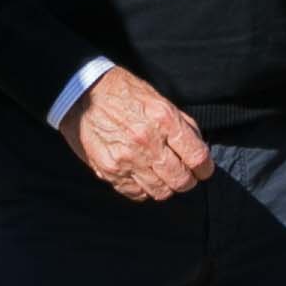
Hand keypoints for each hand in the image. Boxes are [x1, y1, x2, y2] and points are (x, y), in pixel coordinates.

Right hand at [58, 67, 208, 202]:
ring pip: (160, 191)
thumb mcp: (157, 98)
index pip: (197, 157)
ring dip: (166, 187)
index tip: (203, 170)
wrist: (81, 93)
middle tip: (185, 176)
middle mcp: (147, 142)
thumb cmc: (122, 92)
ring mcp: (126, 159)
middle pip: (181, 179)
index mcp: (164, 120)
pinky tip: (142, 177)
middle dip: (187, 181)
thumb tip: (197, 146)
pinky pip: (136, 193)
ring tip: (162, 177)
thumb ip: (180, 123)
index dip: (205, 168)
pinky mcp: (109, 170)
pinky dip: (144, 189)